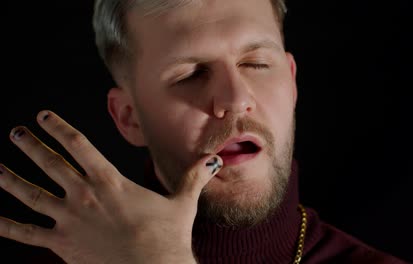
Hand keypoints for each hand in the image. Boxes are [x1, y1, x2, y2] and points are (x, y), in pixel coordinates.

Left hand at [0, 110, 222, 263]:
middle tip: (16, 133)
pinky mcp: (61, 244)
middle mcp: (84, 195)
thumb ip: (193, 178)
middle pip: (50, 164)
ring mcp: (69, 219)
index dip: (58, 127)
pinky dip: (6, 226)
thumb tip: (213, 160)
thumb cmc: (167, 237)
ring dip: (10, 179)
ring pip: (30, 194)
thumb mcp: (182, 203)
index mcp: (110, 181)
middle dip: (31, 146)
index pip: (78, 145)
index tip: (43, 117)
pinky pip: (26, 233)